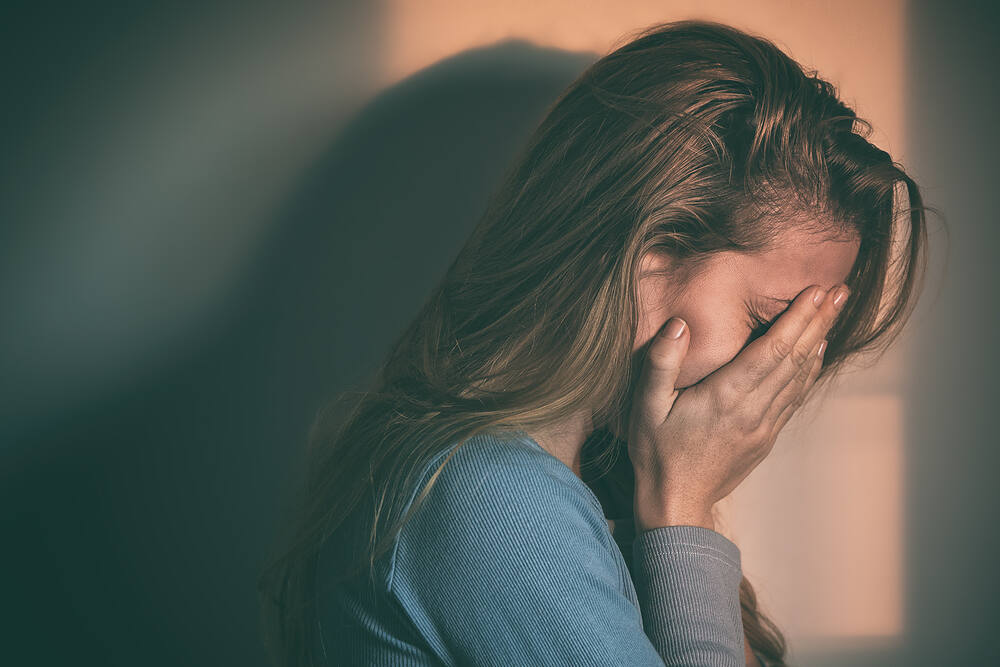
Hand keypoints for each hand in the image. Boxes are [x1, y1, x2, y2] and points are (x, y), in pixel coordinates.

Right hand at [628, 283, 849, 531]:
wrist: (676, 504)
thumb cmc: (656, 452)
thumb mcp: (645, 406)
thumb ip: (661, 363)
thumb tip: (678, 324)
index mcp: (726, 397)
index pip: (772, 351)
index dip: (798, 319)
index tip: (817, 291)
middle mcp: (753, 410)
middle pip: (795, 358)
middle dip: (819, 321)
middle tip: (841, 290)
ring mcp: (764, 426)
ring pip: (800, 376)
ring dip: (820, 340)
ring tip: (836, 311)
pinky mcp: (766, 437)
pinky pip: (795, 396)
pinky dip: (810, 369)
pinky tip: (817, 352)